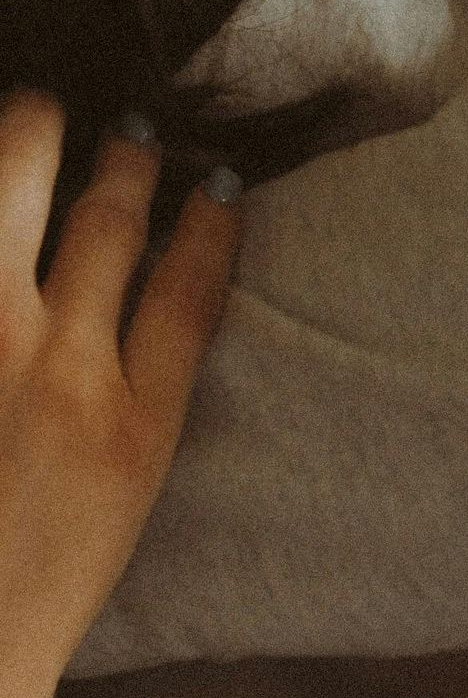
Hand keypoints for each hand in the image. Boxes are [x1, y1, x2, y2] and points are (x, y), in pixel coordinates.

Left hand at [0, 93, 242, 697]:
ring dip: (29, 144)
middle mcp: (52, 373)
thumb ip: (139, 397)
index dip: (211, 219)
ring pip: (12, 204)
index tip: (218, 174)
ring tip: (33, 117)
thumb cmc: (29, 580)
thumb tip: (155, 300)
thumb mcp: (121, 491)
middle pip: (105, 221)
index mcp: (128, 424)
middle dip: (121, 158)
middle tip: (121, 125)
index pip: (191, 285)